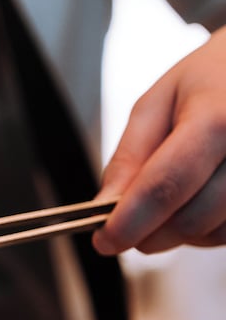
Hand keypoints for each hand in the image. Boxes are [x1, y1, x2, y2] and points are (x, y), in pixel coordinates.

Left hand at [94, 25, 225, 255]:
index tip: (105, 240)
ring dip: (180, 231)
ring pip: (211, 235)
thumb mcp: (158, 102)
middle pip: (190, 220)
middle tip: (130, 220)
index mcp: (219, 119)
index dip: (130, 222)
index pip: (166, 186)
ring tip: (176, 192)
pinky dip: (207, 228)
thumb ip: (129, 157)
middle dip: (150, 232)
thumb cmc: (212, 79)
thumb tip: (105, 207)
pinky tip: (203, 197)